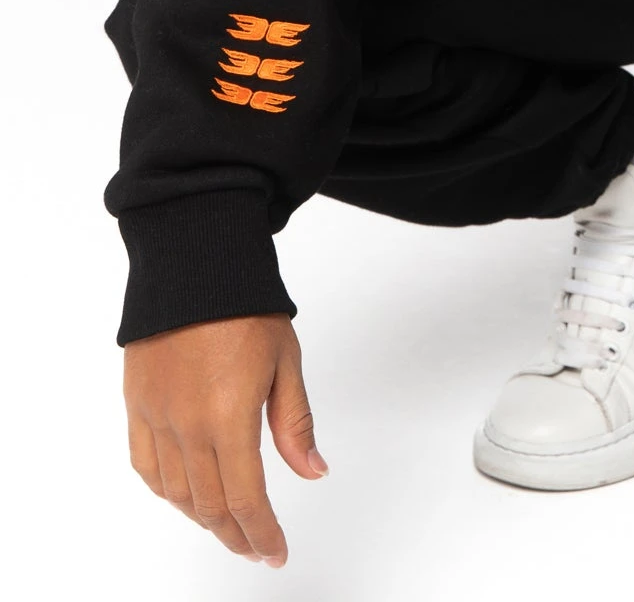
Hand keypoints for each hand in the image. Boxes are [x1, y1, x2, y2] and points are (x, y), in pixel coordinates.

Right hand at [123, 313, 326, 567]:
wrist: (195, 266)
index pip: (246, 499)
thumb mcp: (285, 362)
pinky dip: (166, 491)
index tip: (275, 552)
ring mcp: (156, 418)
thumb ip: (295, 423)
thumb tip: (313, 471)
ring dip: (202, 518)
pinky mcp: (136, 405)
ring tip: (228, 526)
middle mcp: (187, 427)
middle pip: (210, 505)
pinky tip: (185, 496)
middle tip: (256, 548)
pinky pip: (146, 466)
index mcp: (230, 418)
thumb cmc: (246, 307)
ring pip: (176, 493)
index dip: (262, 534)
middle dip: (236, 535)